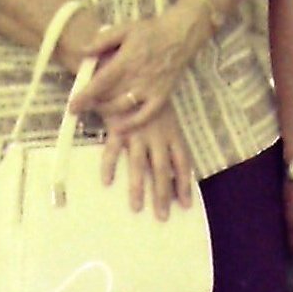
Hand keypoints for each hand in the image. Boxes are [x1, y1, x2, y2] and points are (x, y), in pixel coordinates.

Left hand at [71, 12, 197, 129]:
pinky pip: (145, 115)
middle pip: (109, 97)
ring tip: (98, 110)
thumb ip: (103, 40)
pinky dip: (132, 124)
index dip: (85, 96)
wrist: (180, 35)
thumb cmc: (150, 31)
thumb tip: (82, 51)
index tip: (72, 106)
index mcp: (126, 60)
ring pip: (124, 107)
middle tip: (82, 106)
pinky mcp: (161, 96)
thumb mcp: (125, 28)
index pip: (101, 82)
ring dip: (107, 112)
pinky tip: (119, 127)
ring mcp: (151, 88)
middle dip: (93, 105)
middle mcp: (138, 77)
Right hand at [100, 102, 195, 219]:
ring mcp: (138, 132)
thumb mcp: (166, 118)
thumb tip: (175, 170)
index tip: (185, 205)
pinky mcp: (118, 127)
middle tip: (162, 216)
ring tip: (137, 208)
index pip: (182, 163)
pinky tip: (107, 182)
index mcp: (172, 133)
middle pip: (162, 170)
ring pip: (139, 165)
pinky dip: (109, 166)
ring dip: (138, 187)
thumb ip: (168, 142)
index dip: (183, 184)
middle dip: (163, 194)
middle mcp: (157, 135)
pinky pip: (113, 150)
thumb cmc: (150, 99)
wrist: (131, 74)